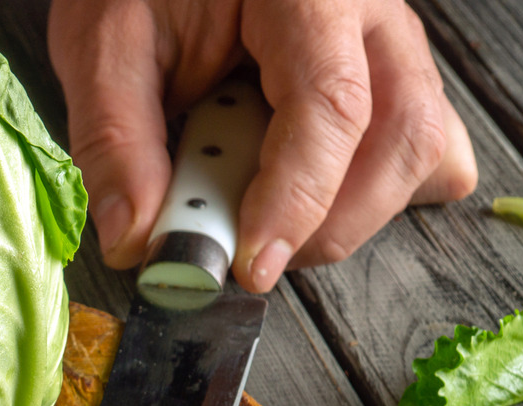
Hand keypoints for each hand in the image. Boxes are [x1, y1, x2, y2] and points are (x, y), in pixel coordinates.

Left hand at [49, 0, 477, 291]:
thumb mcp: (104, 45)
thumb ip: (116, 139)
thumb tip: (136, 240)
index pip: (332, 104)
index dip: (296, 198)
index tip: (251, 264)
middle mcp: (369, 15)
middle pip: (401, 135)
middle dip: (326, 224)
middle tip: (245, 259)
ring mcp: (388, 45)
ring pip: (418, 148)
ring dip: (345, 216)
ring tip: (260, 225)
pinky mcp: (387, 76)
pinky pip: (418, 147)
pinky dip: (368, 195)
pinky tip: (308, 200)